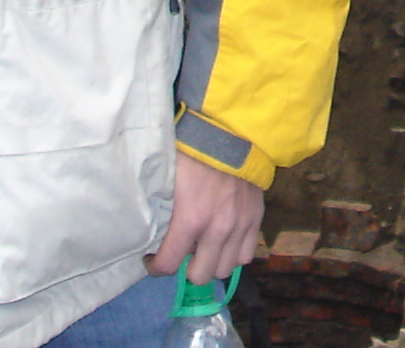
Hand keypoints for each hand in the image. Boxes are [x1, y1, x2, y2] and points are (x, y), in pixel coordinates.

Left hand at [146, 151, 264, 281]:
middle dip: (186, 268)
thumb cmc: (192, 150)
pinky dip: (234, 251)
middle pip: (201, 276)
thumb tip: (148, 228)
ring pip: (226, 269)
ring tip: (205, 245)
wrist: (231, 128)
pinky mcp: (257, 217)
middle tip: (181, 252)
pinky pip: (247, 253)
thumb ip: (159, 207)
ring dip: (212, 261)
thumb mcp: (167, 178)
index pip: (168, 265)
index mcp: (191, 219)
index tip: (152, 259)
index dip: (155, 267)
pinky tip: (224, 238)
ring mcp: (241, 225)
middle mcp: (218, 229)